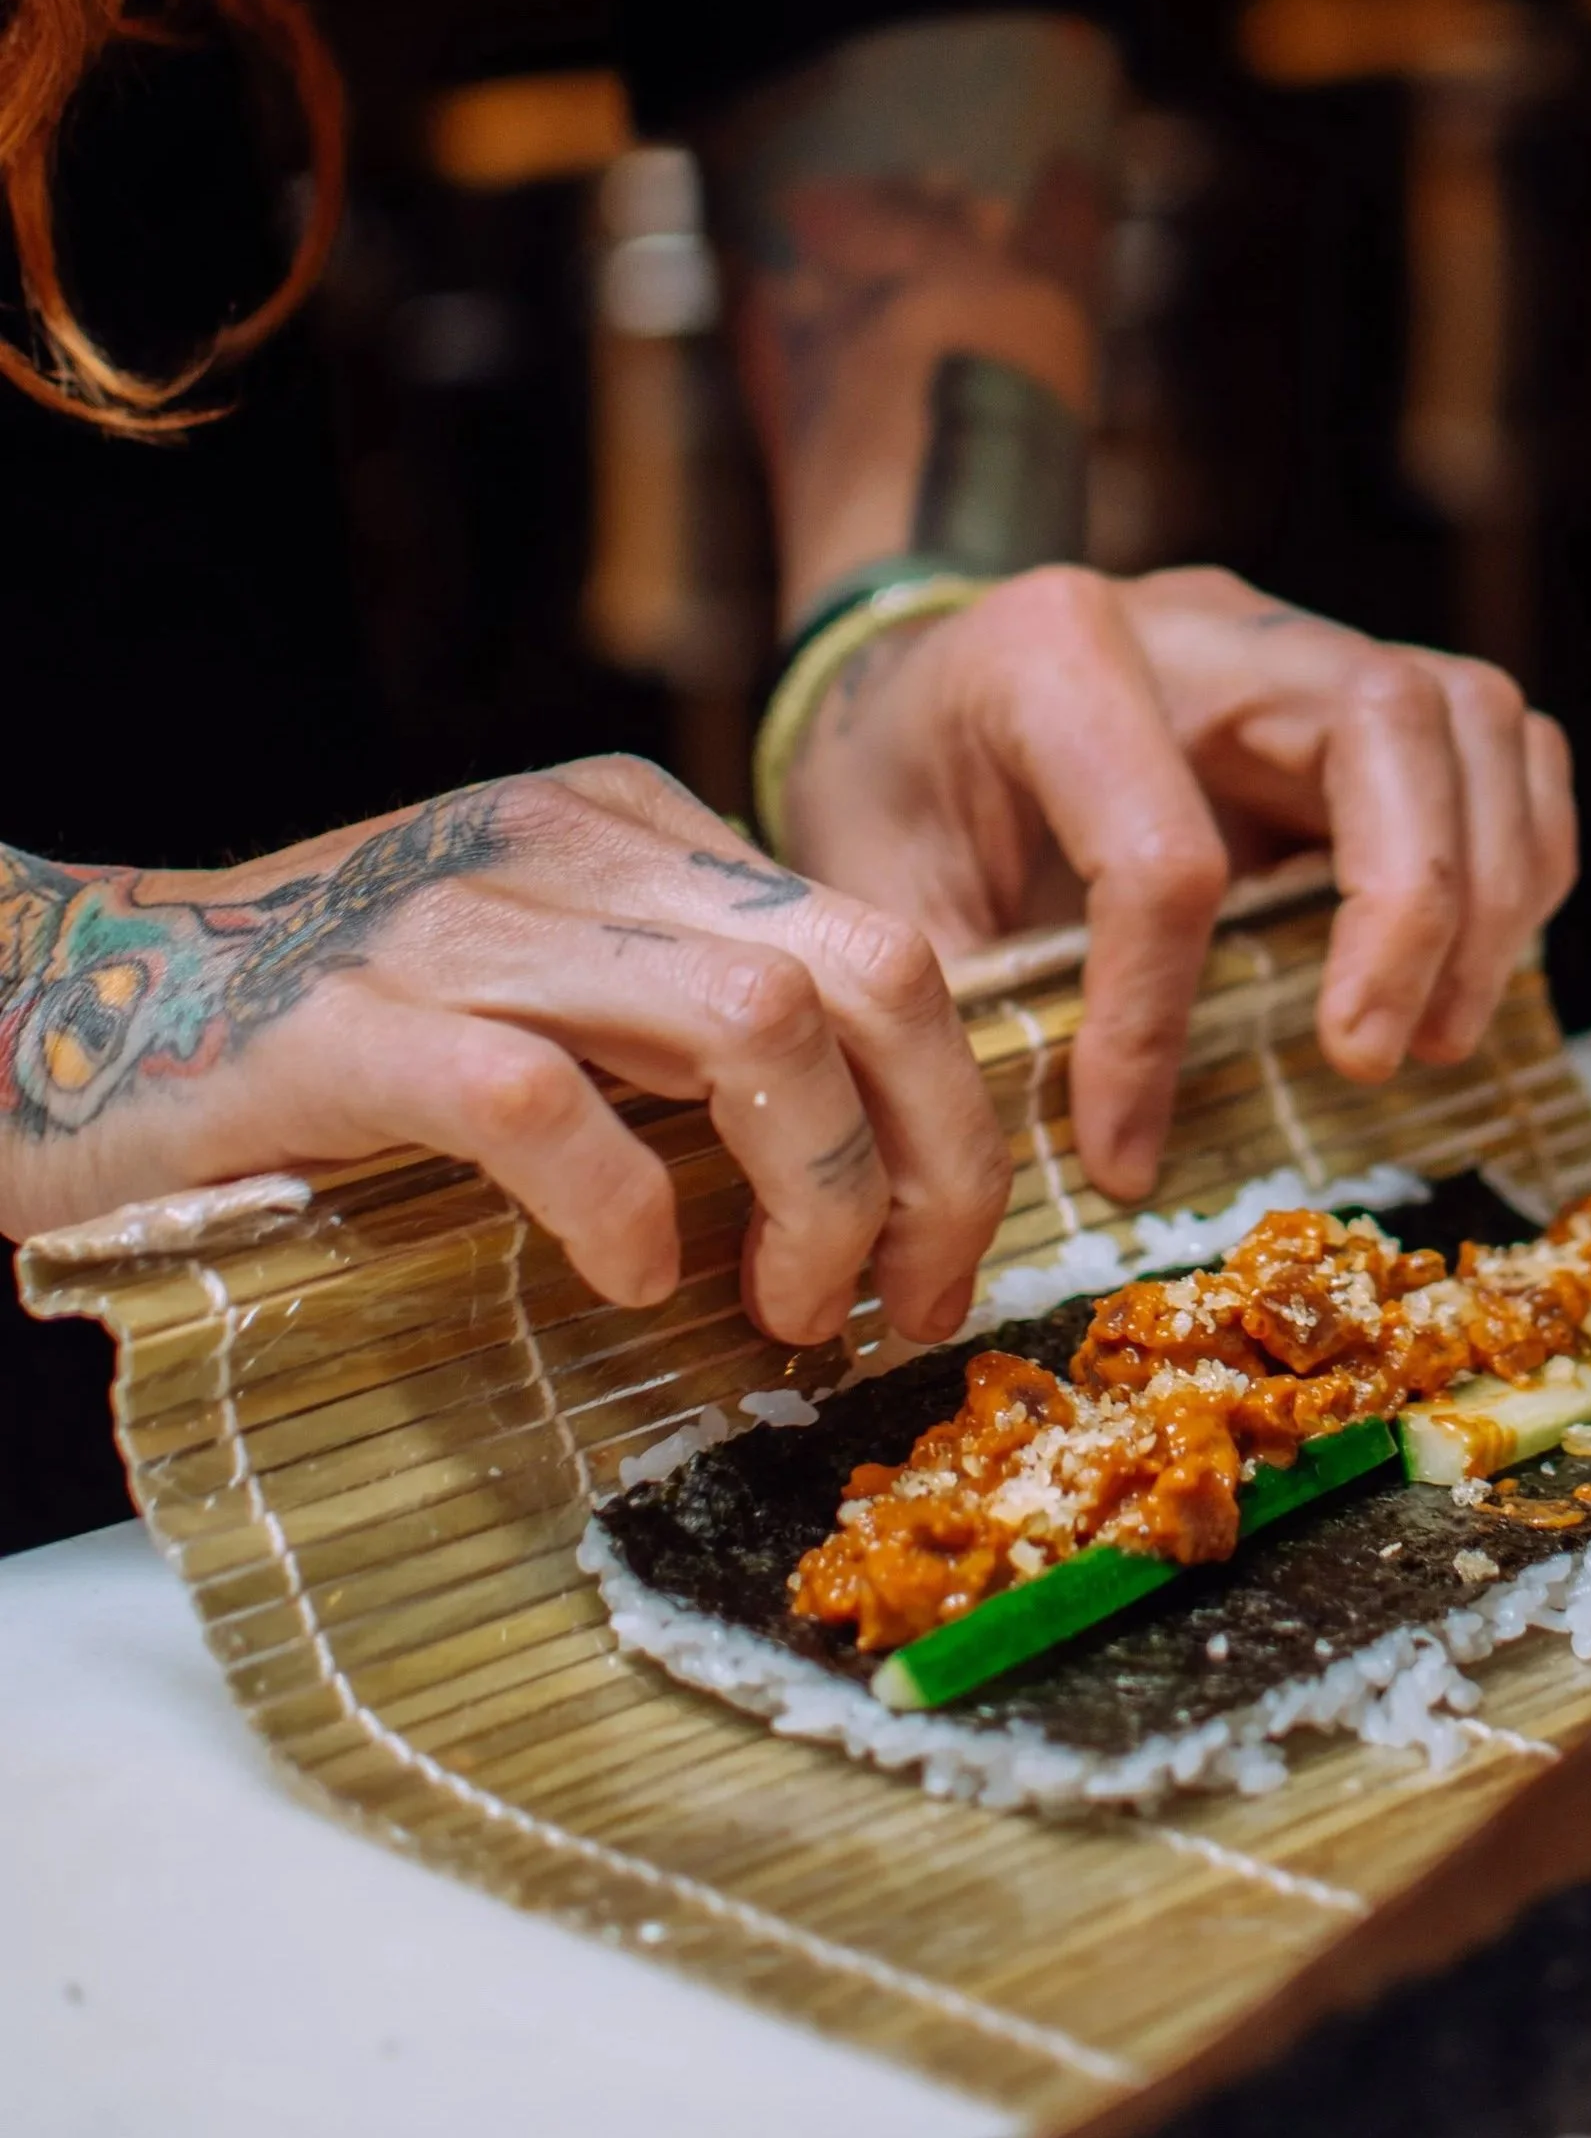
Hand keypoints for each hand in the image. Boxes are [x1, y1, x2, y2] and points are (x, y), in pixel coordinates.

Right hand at [0, 758, 1009, 1342]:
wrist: (54, 1007)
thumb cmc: (330, 1035)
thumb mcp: (546, 986)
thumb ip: (684, 1025)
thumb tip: (864, 1162)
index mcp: (638, 832)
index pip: (887, 952)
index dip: (954, 1123)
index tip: (938, 1262)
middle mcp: (572, 848)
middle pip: (871, 975)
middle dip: (933, 1161)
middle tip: (898, 1303)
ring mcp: (460, 925)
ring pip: (756, 1023)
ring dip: (812, 1194)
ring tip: (774, 1305)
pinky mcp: (345, 1027)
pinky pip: (545, 1105)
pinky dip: (621, 1210)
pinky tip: (624, 1276)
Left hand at [785, 565, 1578, 1200]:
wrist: (908, 686)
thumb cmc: (894, 787)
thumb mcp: (874, 891)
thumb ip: (957, 1007)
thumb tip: (1041, 1171)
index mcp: (1051, 651)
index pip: (1159, 850)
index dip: (1149, 1024)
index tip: (1123, 1150)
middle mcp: (1199, 619)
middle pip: (1384, 720)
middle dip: (1406, 909)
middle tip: (1366, 1059)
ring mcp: (1294, 642)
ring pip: (1470, 718)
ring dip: (1486, 891)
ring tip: (1432, 1036)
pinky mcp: (1356, 689)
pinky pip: (1500, 743)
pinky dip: (1518, 855)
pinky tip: (1464, 969)